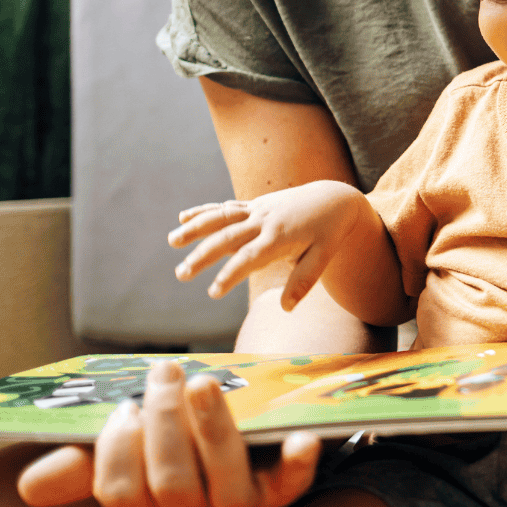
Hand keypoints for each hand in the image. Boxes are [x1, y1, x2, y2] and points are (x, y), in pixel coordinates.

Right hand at [16, 359, 320, 506]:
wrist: (238, 432)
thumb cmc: (172, 438)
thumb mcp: (128, 446)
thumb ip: (84, 461)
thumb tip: (32, 484)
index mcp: (146, 504)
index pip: (121, 493)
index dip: (117, 450)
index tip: (123, 406)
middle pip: (172, 485)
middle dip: (165, 425)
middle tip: (166, 371)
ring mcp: (237, 503)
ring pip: (225, 483)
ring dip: (214, 430)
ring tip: (204, 382)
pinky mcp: (279, 487)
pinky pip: (291, 485)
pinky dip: (298, 463)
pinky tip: (303, 437)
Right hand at [169, 180, 365, 310]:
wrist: (334, 198)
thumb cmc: (329, 231)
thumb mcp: (324, 255)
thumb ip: (304, 281)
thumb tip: (286, 308)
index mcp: (281, 237)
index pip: (250, 258)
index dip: (231, 274)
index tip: (213, 292)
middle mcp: (265, 220)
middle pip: (228, 238)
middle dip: (203, 255)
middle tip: (181, 274)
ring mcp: (258, 210)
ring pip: (222, 217)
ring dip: (196, 227)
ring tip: (172, 241)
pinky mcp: (255, 205)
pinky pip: (227, 208)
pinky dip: (205, 211)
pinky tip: (183, 216)